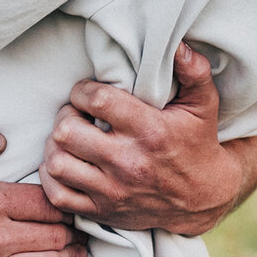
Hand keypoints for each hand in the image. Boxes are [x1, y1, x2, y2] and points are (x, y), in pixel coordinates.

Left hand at [40, 44, 256, 236]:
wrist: (204, 198)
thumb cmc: (198, 144)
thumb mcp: (204, 105)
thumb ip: (194, 71)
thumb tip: (178, 44)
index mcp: (149, 131)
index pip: (96, 101)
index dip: (83, 90)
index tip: (87, 92)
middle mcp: (128, 163)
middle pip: (67, 131)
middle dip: (65, 115)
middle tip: (75, 113)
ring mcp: (113, 191)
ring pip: (57, 163)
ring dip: (56, 146)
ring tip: (69, 138)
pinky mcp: (103, 212)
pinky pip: (58, 197)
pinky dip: (52, 179)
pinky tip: (65, 164)